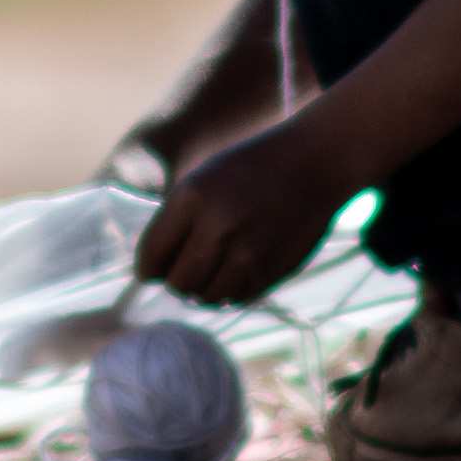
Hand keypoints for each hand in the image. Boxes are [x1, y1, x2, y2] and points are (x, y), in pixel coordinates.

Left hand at [132, 112, 350, 317]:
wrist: (312, 163)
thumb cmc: (249, 169)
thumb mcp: (202, 180)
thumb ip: (175, 223)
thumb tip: (152, 273)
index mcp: (192, 197)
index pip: (151, 256)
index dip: (148, 269)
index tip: (152, 271)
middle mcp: (218, 226)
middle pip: (177, 283)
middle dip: (176, 281)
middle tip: (185, 270)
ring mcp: (247, 251)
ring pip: (206, 297)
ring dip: (204, 289)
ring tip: (212, 269)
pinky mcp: (271, 270)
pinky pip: (236, 298)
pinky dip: (230, 290)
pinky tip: (237, 267)